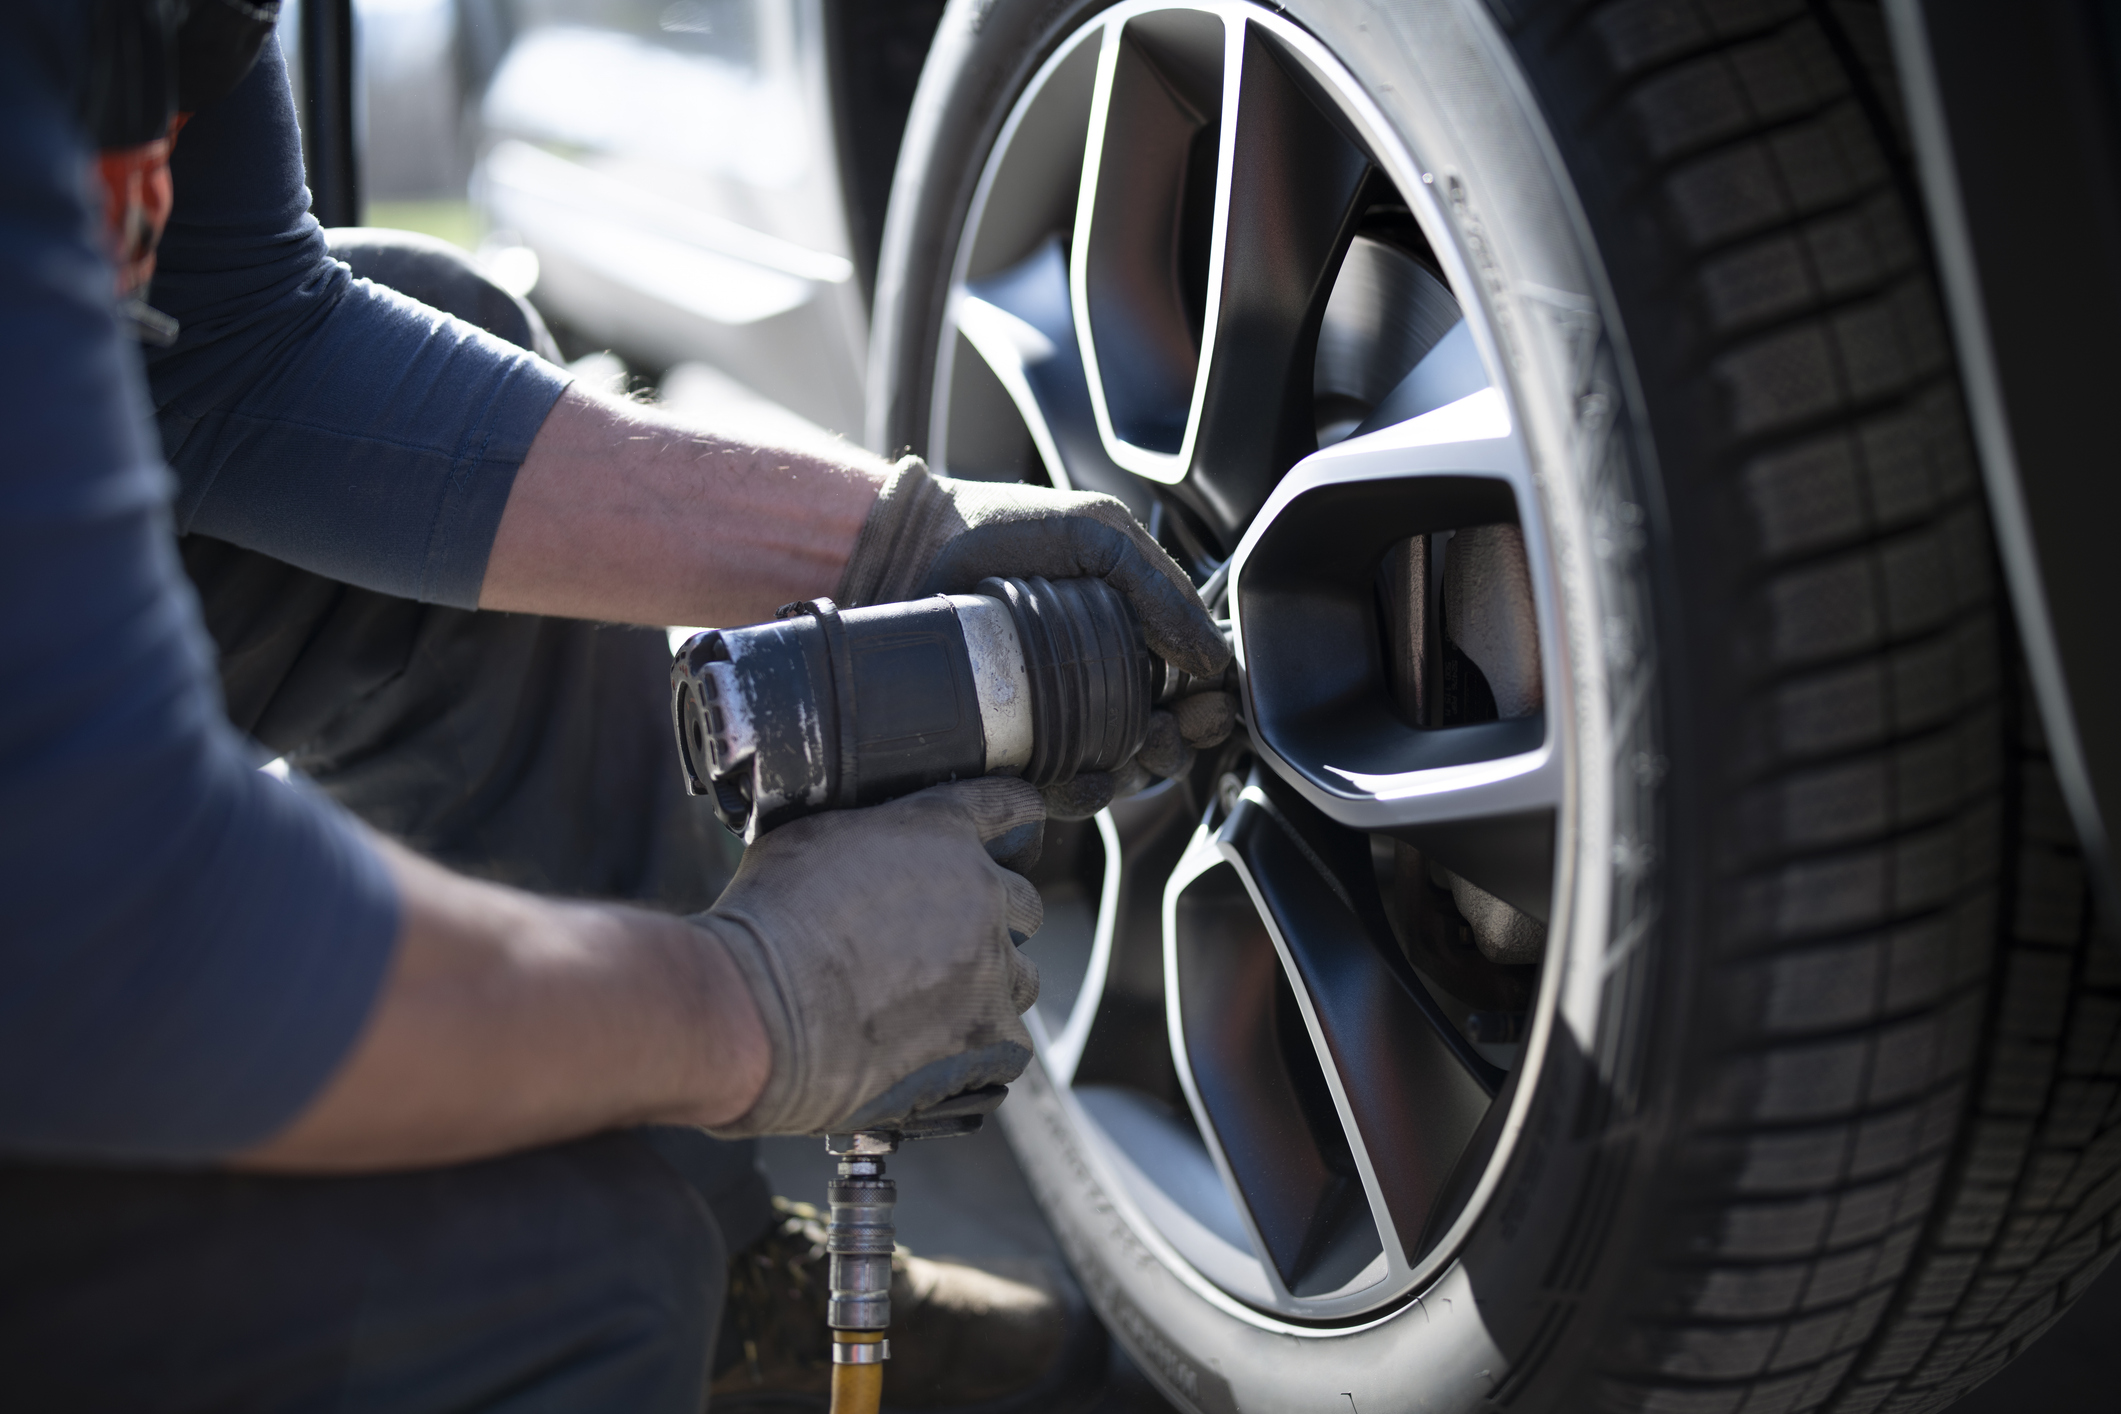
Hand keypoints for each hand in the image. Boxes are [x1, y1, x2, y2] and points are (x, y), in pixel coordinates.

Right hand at [692, 777, 1046, 1136]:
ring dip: (988, 987)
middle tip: (940, 945)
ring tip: (932, 1007)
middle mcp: (981, 892)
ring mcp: (991, 966)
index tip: (1017, 834)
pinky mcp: (988, 1035)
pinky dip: (980, 1050)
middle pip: (1025, 903)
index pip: (1011, 809)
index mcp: (941, 833)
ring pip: (1022, 977)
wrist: (754, 1011)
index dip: (1017, 823)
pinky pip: (1010, 1043)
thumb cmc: (766, 924)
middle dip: (993, 920)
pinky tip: (937, 1052)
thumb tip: (868, 844)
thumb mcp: (807, 838)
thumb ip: (866, 833)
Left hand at [837, 458, 1235, 818]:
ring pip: (1115, 774)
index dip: (1205, 707)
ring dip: (1137, 775)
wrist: (912, 549)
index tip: (1207, 706)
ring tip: (1132, 751)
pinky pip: (1054, 794)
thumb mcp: (1096, 535)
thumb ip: (1159, 588)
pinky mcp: (1007, 750)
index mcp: (1128, 636)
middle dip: (1176, 746)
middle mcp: (1095, 684)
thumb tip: (1214, 658)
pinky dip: (1078, 796)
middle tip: (1168, 731)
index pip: (1186, 689)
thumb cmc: (1003, 529)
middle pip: (1159, 741)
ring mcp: (1051, 722)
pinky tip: (1083, 781)